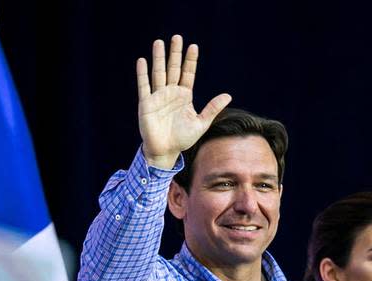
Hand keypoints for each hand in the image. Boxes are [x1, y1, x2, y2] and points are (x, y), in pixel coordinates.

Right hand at [136, 35, 231, 168]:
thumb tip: (228, 95)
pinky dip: (142, 74)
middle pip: (173, 69)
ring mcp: (158, 97)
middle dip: (175, 53)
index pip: (188, 74)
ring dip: (158, 58)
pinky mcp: (146, 103)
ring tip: (159, 42)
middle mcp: (171, 93)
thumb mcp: (201, 123)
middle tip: (177, 37)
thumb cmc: (183, 138)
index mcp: (184, 96)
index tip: (193, 46)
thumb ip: (212, 108)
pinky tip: (142, 61)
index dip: (190, 61)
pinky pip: (144, 86)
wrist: (166, 151)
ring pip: (158, 73)